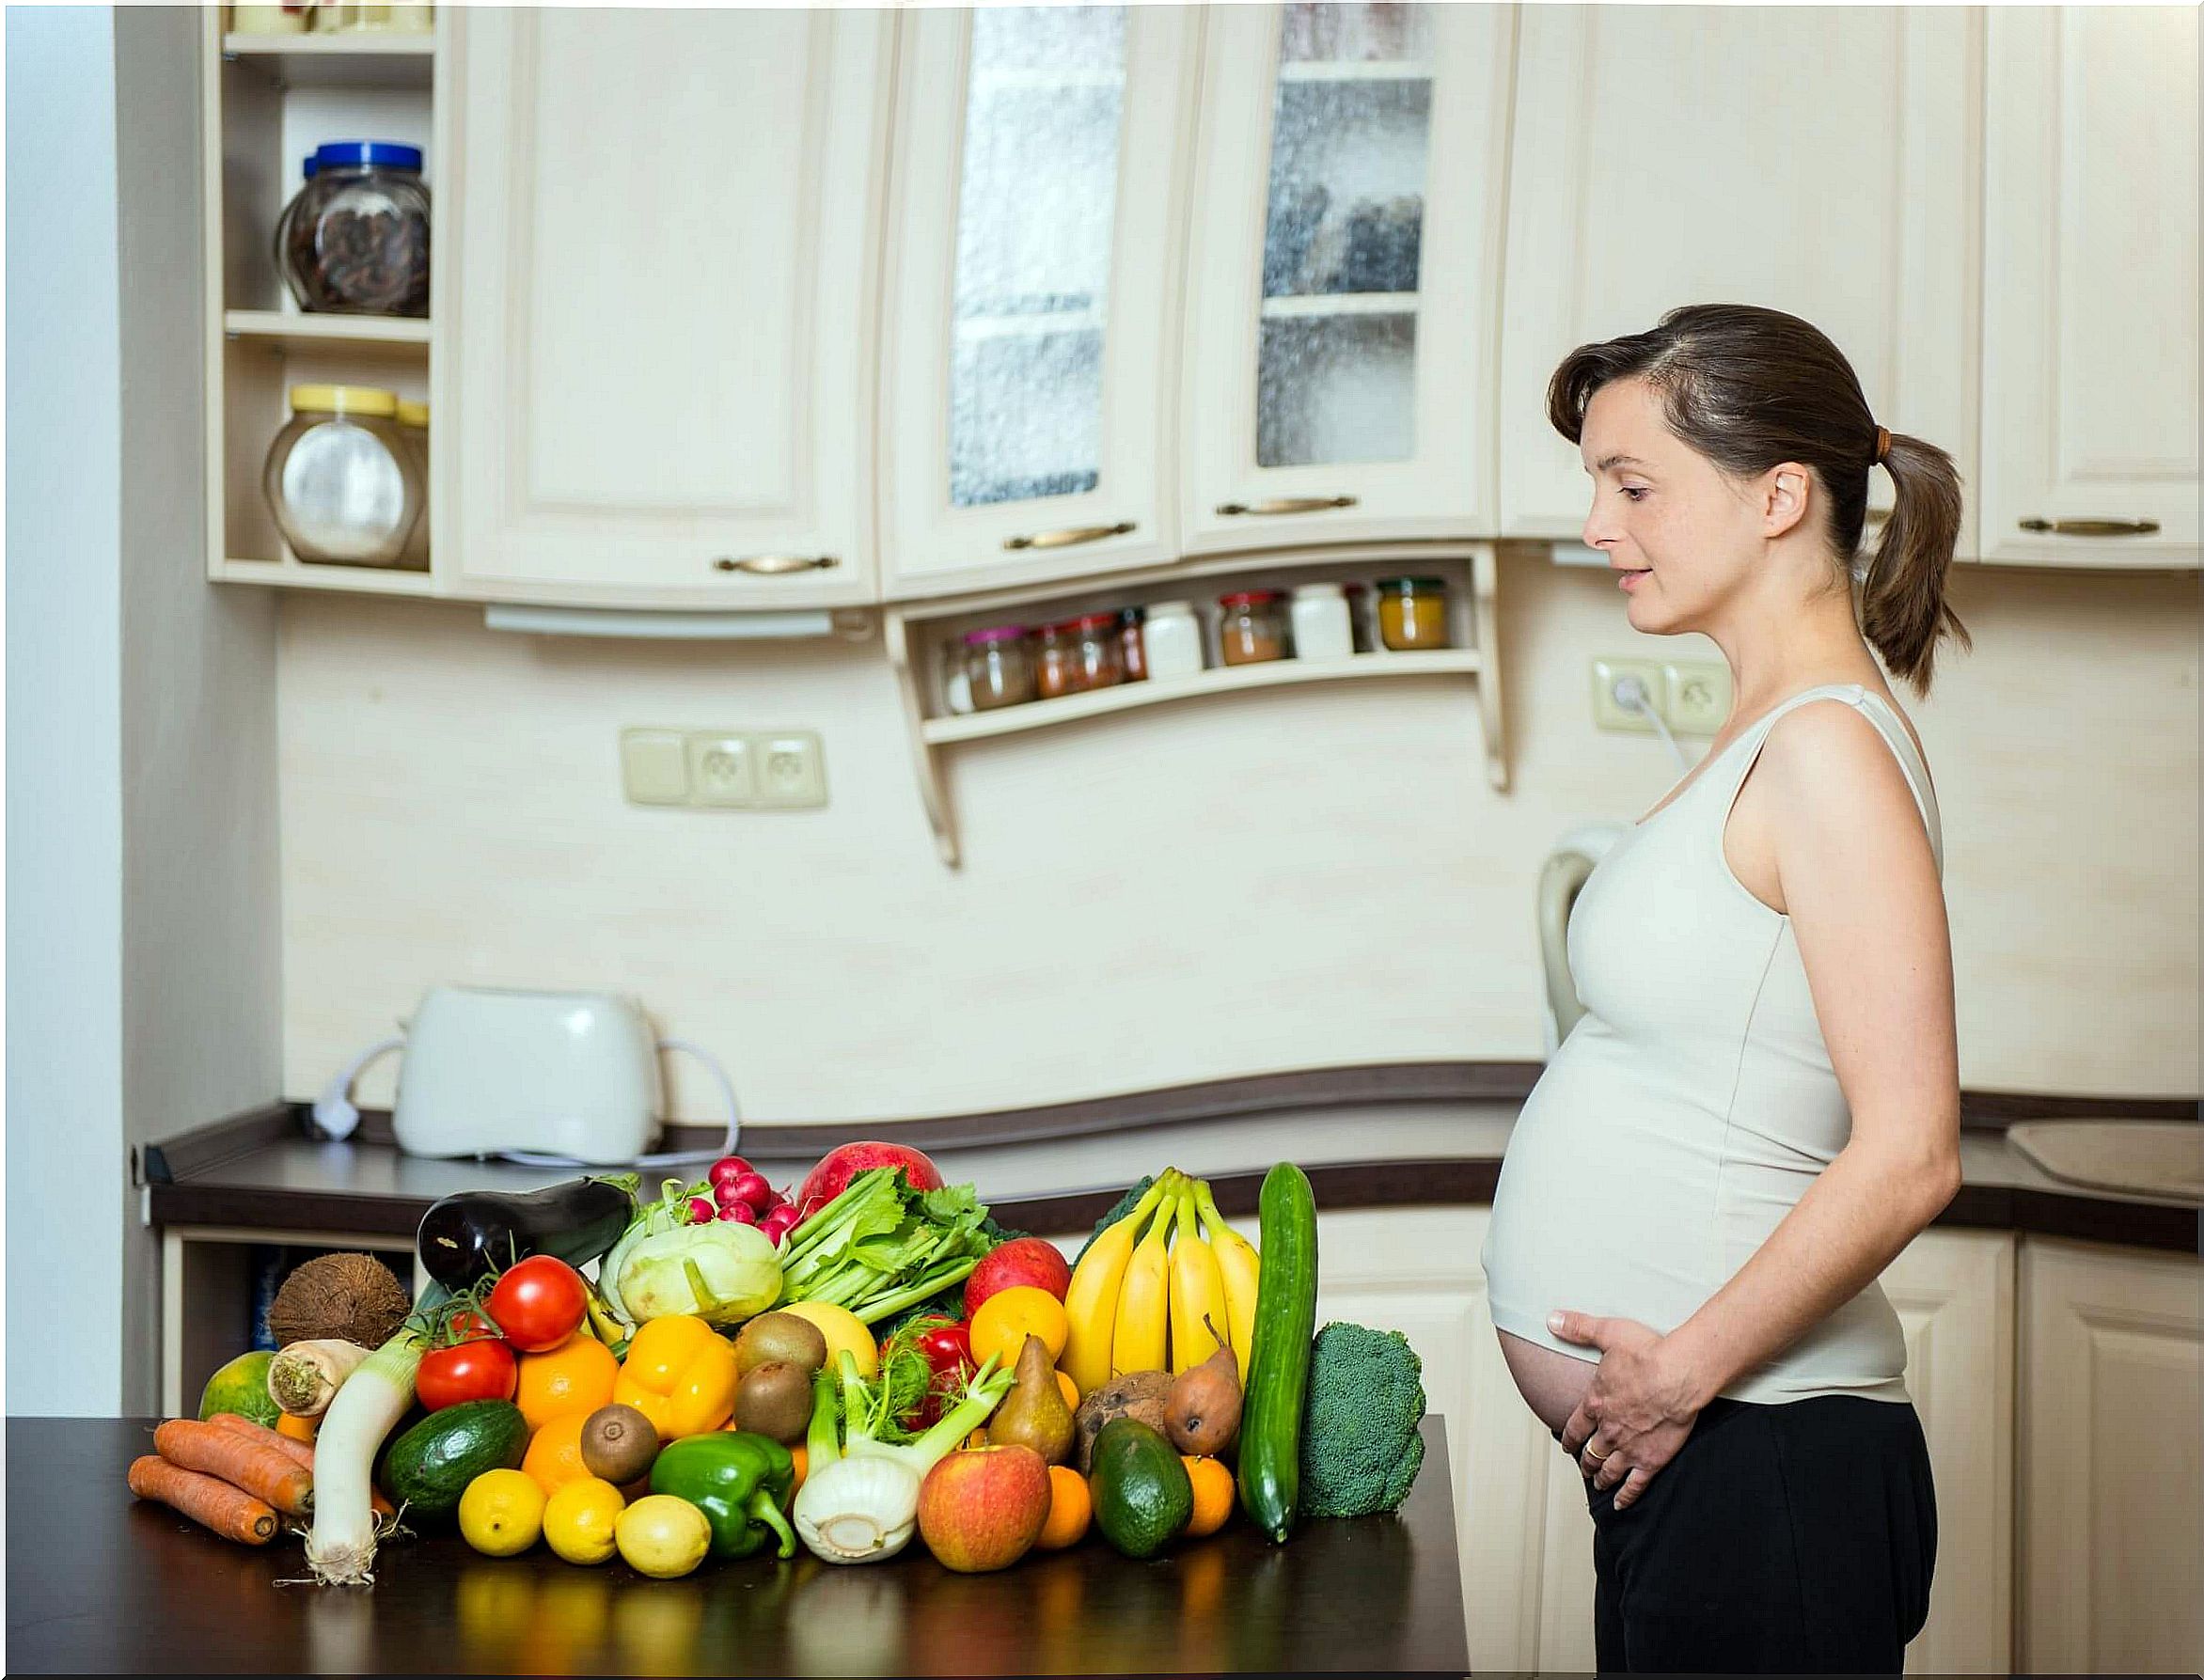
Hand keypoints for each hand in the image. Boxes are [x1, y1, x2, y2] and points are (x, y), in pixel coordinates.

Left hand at [1548, 1310, 1702, 1511]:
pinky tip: (1621, 1503)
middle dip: (1586, 1460)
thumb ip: (1578, 1328)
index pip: (1575, 1427)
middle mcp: (1607, 1430)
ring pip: (1608, 1470)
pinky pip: (1635, 1485)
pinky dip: (1626, 1495)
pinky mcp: (1651, 1460)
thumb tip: (1551, 1318)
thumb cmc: (1647, 1353)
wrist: (1678, 1375)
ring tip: (1598, 1484)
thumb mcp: (1607, 1333)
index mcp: (1595, 1403)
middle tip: (1584, 1466)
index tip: (1567, 1445)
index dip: (1570, 1438)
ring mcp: (1628, 1448)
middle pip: (1591, 1452)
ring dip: (1600, 1477)